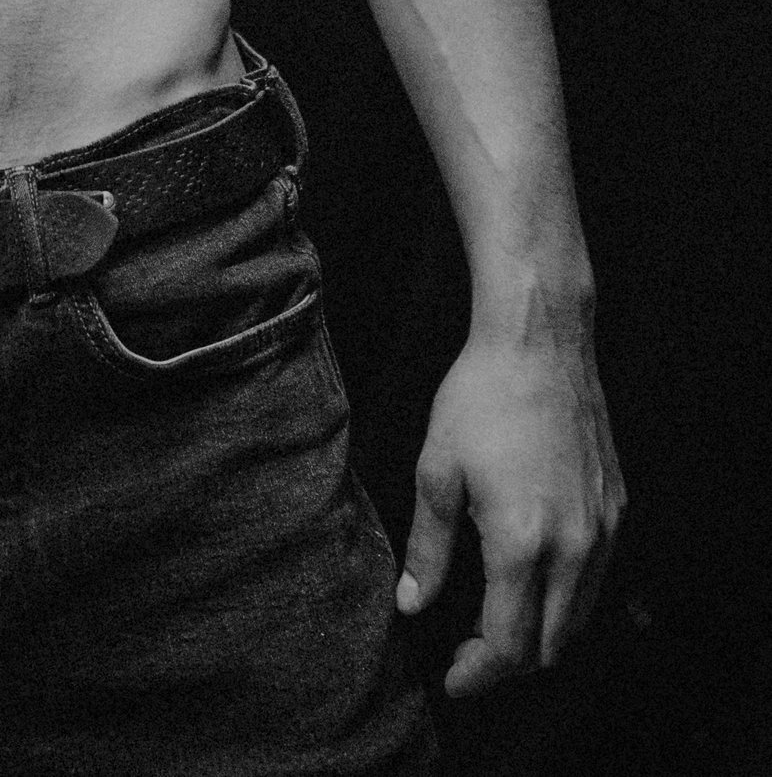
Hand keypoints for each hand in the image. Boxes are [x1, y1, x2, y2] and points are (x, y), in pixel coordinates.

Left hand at [398, 326, 624, 695]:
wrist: (540, 347)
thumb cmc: (479, 401)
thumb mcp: (436, 471)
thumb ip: (428, 547)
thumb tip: (411, 604)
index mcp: (523, 544)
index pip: (509, 643)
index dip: (479, 672)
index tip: (454, 680)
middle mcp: (575, 549)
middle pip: (551, 644)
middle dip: (509, 662)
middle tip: (467, 654)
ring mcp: (604, 533)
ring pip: (579, 617)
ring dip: (540, 633)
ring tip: (494, 621)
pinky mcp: (617, 513)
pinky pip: (596, 581)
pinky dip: (565, 599)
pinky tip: (530, 580)